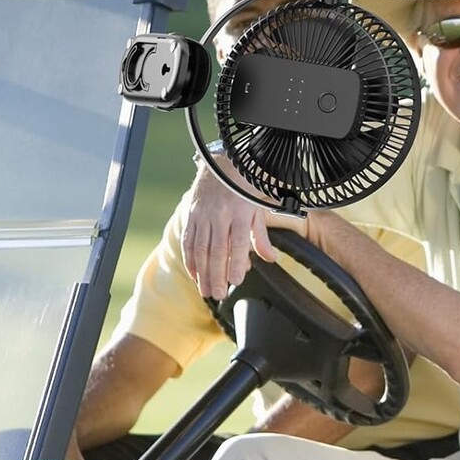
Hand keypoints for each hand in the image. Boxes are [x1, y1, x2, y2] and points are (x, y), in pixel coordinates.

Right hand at [181, 164, 307, 298]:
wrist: (222, 164)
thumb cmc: (244, 189)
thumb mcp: (258, 209)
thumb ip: (261, 237)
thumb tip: (271, 259)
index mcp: (239, 213)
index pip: (237, 243)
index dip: (236, 264)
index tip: (236, 281)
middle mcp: (219, 215)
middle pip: (216, 250)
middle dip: (217, 275)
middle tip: (219, 294)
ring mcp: (202, 215)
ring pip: (200, 249)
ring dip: (202, 273)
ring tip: (206, 291)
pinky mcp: (191, 215)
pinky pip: (188, 241)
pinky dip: (190, 260)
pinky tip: (194, 275)